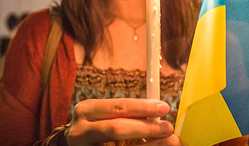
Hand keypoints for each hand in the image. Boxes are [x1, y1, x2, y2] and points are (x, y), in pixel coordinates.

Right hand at [65, 98, 181, 144]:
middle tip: (168, 127)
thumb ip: (128, 115)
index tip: (164, 107)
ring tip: (167, 141)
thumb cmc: (98, 129)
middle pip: (117, 128)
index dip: (143, 107)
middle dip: (146, 128)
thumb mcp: (106, 116)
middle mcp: (80, 130)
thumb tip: (159, 115)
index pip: (118, 107)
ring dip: (148, 145)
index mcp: (86, 110)